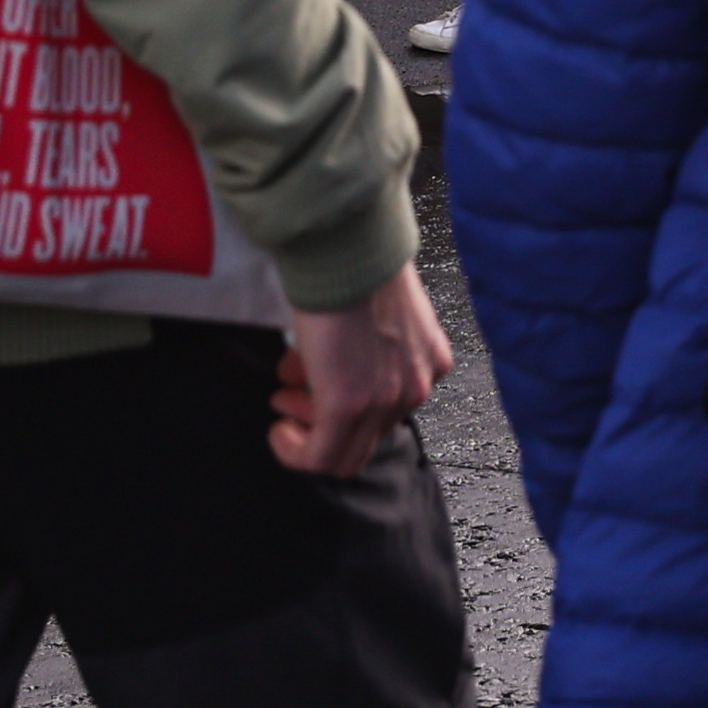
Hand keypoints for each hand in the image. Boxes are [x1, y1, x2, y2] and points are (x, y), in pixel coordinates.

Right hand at [272, 264, 454, 476]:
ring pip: (344, 453)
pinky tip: (278, 429)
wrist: (349, 249)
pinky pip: (320, 457)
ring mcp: (385, 401)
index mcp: (428, 361)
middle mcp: (416, 386)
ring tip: (283, 397)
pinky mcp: (348, 406)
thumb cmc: (358, 267)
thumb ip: (369, 349)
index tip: (315, 386)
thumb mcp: (380, 315)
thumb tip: (323, 372)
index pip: (389, 411)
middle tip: (293, 393)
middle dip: (323, 417)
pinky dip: (294, 450)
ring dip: (306, 430)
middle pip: (367, 436)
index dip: (348, 402)